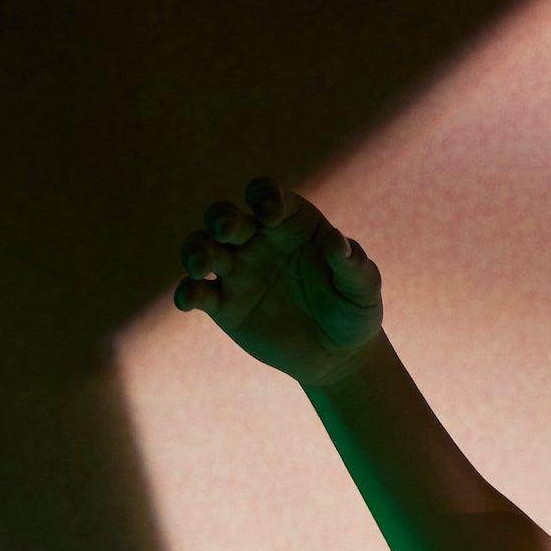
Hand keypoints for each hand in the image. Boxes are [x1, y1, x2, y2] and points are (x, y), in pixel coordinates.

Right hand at [172, 175, 382, 389]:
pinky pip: (198, 292)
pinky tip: (187, 300)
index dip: (264, 196)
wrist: (339, 354)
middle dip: (223, 218)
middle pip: (227, 217)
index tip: (270, 213)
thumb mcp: (363, 288)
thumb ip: (352, 265)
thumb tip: (339, 243)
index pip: (267, 196)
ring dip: (196, 250)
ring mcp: (237, 271)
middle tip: (227, 229)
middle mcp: (257, 240)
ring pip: (203, 248)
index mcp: (290, 223)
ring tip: (202, 265)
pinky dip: (187, 293)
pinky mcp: (224, 305)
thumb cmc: (354, 310)